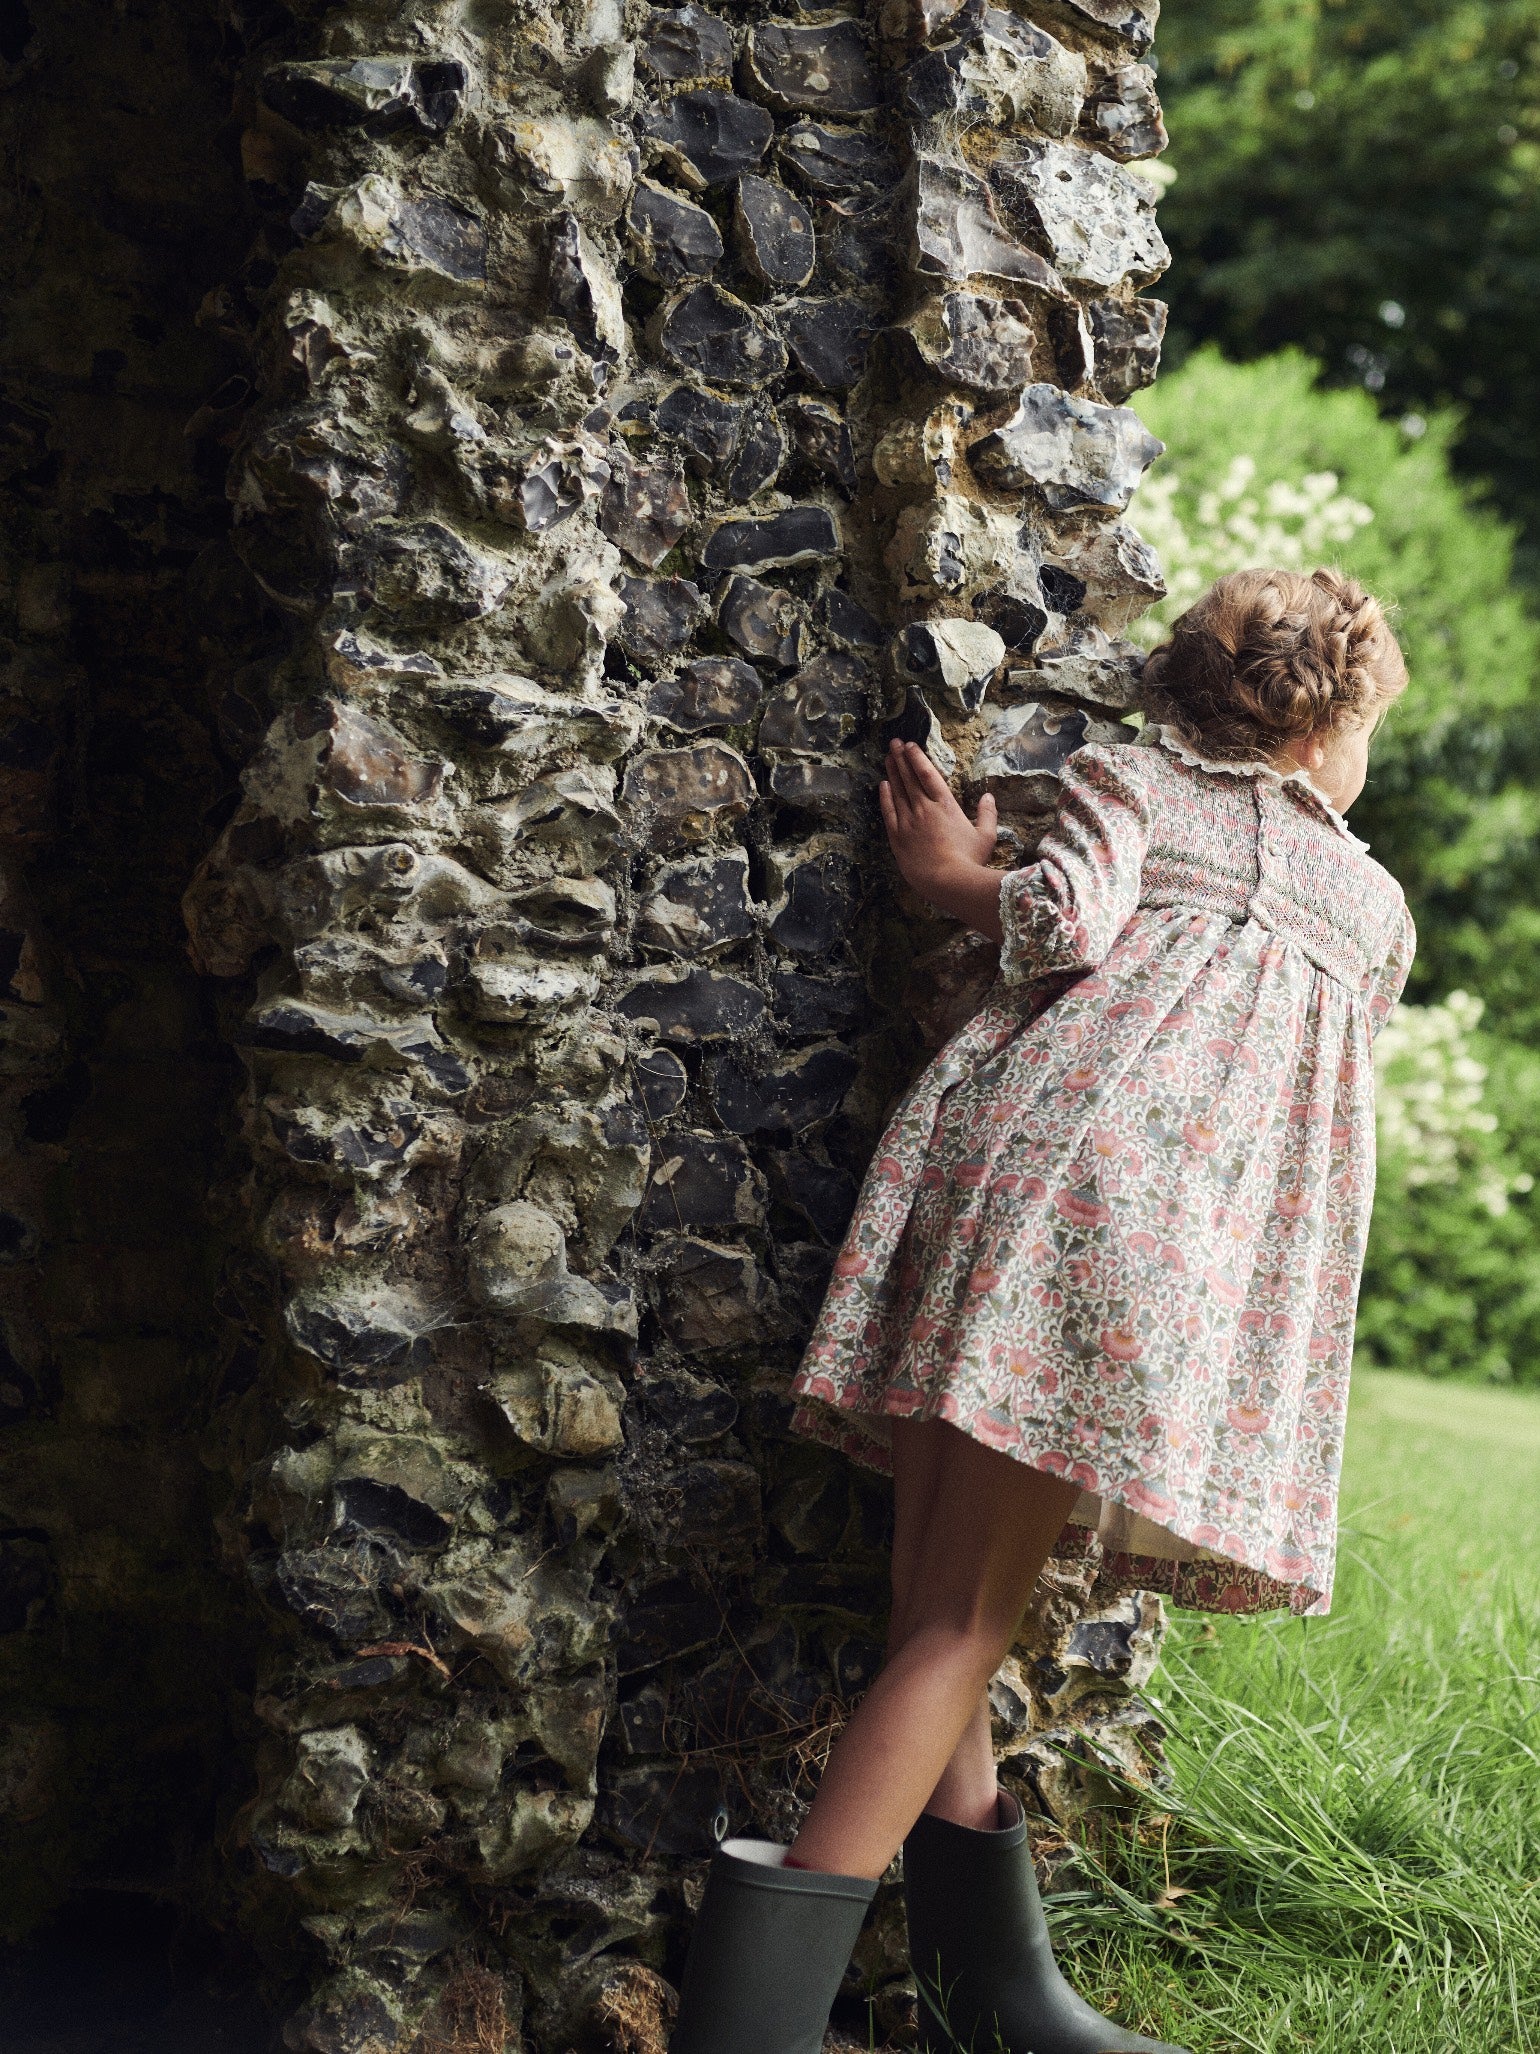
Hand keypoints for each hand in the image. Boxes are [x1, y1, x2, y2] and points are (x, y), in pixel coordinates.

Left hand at [878, 740, 1005, 941]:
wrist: (948, 881)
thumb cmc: (969, 861)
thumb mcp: (986, 836)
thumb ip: (987, 814)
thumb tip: (989, 796)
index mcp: (946, 805)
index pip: (928, 774)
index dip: (918, 758)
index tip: (910, 745)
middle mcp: (924, 809)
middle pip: (910, 778)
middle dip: (901, 758)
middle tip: (894, 743)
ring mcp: (909, 822)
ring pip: (898, 791)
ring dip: (892, 772)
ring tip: (888, 757)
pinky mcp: (898, 837)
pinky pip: (889, 812)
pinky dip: (885, 797)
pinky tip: (883, 785)